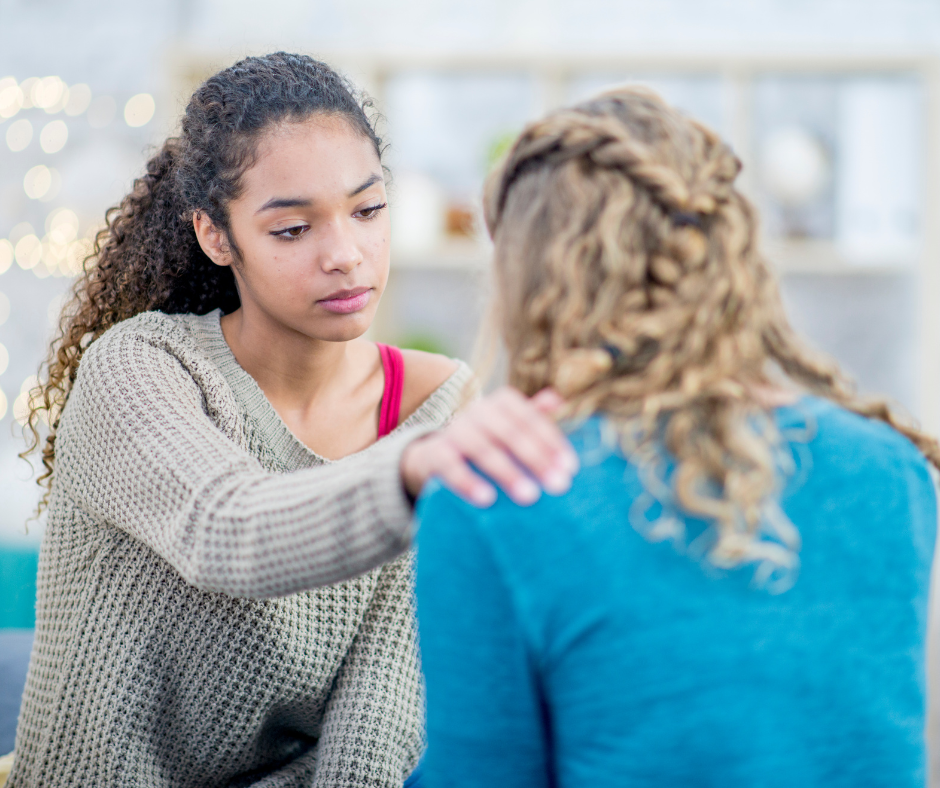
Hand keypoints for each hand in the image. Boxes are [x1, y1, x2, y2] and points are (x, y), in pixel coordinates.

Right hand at [400, 387, 578, 506]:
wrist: (435, 454)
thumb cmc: (486, 441)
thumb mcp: (509, 427)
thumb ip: (532, 415)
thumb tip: (559, 401)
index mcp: (501, 402)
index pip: (530, 419)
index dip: (552, 442)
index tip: (570, 468)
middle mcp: (478, 411)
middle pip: (510, 433)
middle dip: (537, 459)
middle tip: (559, 486)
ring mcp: (455, 431)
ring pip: (482, 449)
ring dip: (507, 472)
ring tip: (530, 496)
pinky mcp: (435, 453)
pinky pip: (451, 466)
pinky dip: (468, 482)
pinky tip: (487, 500)